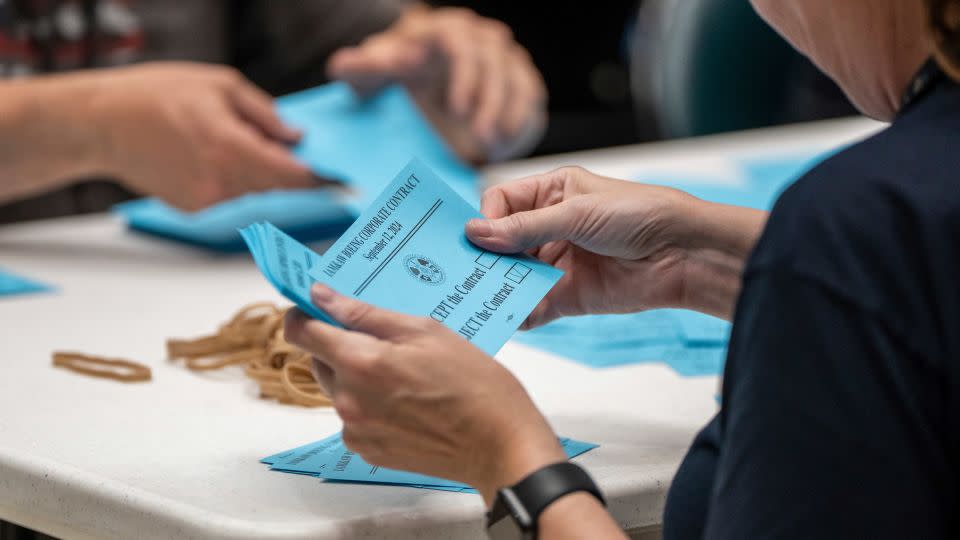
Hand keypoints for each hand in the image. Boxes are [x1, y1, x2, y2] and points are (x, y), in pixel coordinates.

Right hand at [89, 62, 315, 209]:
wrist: (101, 124)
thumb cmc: (155, 95)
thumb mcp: (219, 86)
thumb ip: (265, 114)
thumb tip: (297, 137)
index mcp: (231, 148)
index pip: (291, 175)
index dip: (320, 180)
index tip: (344, 183)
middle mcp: (221, 181)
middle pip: (277, 186)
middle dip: (290, 172)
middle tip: (296, 153)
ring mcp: (206, 200)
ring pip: (254, 191)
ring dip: (257, 172)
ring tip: (228, 140)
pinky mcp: (193, 209)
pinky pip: (230, 195)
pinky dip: (232, 179)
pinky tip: (207, 155)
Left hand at [283, 283, 564, 503]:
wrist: (500, 445)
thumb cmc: (474, 385)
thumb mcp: (426, 331)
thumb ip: (365, 314)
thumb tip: (322, 297)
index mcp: (361, 362)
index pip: (301, 331)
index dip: (305, 313)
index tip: (318, 306)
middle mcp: (349, 400)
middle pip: (319, 359)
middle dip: (341, 343)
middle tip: (386, 339)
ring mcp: (356, 430)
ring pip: (338, 388)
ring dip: (358, 375)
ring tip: (407, 374)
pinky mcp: (368, 451)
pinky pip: (353, 416)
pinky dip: (370, 404)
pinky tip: (408, 401)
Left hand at [327, 6, 545, 162]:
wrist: (421, 93)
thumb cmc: (395, 78)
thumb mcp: (371, 75)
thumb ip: (358, 68)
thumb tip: (345, 64)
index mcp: (443, 30)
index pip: (460, 42)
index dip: (463, 75)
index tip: (456, 108)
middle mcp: (479, 39)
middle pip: (493, 63)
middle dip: (487, 100)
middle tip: (477, 134)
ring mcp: (503, 59)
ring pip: (515, 80)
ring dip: (505, 115)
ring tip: (489, 145)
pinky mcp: (519, 82)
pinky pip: (528, 99)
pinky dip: (518, 123)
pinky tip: (501, 147)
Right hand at [465, 167, 767, 325]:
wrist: (683, 254)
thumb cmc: (639, 214)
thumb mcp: (577, 213)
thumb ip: (526, 227)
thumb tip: (476, 233)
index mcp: (551, 193)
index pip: (501, 202)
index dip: (488, 219)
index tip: (478, 238)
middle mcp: (550, 227)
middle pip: (502, 242)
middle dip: (486, 257)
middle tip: (464, 272)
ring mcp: (557, 263)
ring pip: (514, 276)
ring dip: (499, 286)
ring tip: (481, 296)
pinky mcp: (568, 296)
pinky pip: (534, 306)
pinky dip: (520, 312)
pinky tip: (512, 316)